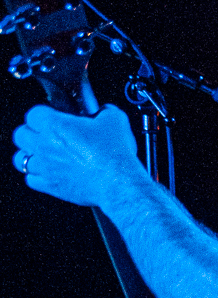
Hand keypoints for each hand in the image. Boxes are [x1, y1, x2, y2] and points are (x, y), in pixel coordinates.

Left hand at [12, 103, 141, 207]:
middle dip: (30, 133)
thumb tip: (103, 112)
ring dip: (29, 155)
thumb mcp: (114, 119)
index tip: (51, 116)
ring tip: (41, 155)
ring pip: (20, 159)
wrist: (118, 182)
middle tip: (43, 134)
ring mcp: (45, 167)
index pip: (33, 113)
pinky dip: (36, 176)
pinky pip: (31, 180)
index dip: (43, 114)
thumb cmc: (114, 154)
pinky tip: (47, 173)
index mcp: (55, 125)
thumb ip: (103, 111)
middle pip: (20, 135)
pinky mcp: (50, 186)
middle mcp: (44, 145)